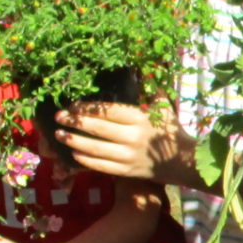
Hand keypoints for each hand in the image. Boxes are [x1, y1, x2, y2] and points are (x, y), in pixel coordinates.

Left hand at [54, 103, 194, 185]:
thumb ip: (152, 93)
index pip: (107, 111)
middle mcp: (132, 137)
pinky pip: (101, 165)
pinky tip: (74, 152)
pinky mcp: (126, 171)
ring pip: (95, 148)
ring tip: (59, 135)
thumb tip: (144, 71)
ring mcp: (128, 156)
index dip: (87, 108)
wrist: (183, 162)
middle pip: (97, 128)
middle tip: (59, 118)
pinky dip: (85, 159)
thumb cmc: (171, 132)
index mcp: (139, 119)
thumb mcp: (164, 110)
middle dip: (75, 122)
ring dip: (74, 141)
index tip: (72, 105)